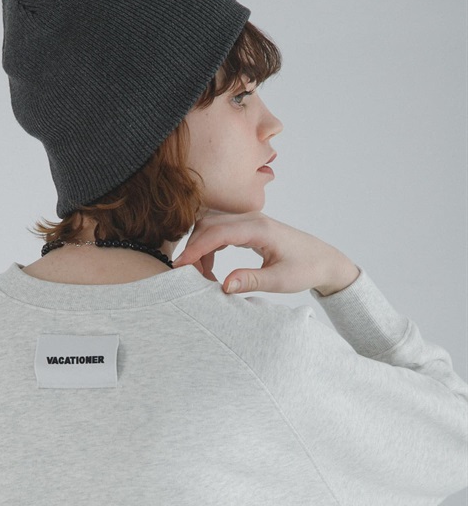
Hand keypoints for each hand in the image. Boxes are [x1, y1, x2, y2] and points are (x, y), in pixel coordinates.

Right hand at [172, 210, 359, 295]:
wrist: (325, 261)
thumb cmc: (307, 268)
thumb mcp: (280, 281)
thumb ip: (251, 281)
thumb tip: (224, 285)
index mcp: (260, 229)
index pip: (217, 232)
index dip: (195, 249)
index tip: (180, 266)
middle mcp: (253, 220)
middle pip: (209, 225)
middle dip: (193, 249)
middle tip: (187, 276)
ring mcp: (250, 222)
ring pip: (212, 227)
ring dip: (200, 249)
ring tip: (202, 276)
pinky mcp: (249, 229)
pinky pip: (220, 232)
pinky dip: (209, 248)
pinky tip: (211, 268)